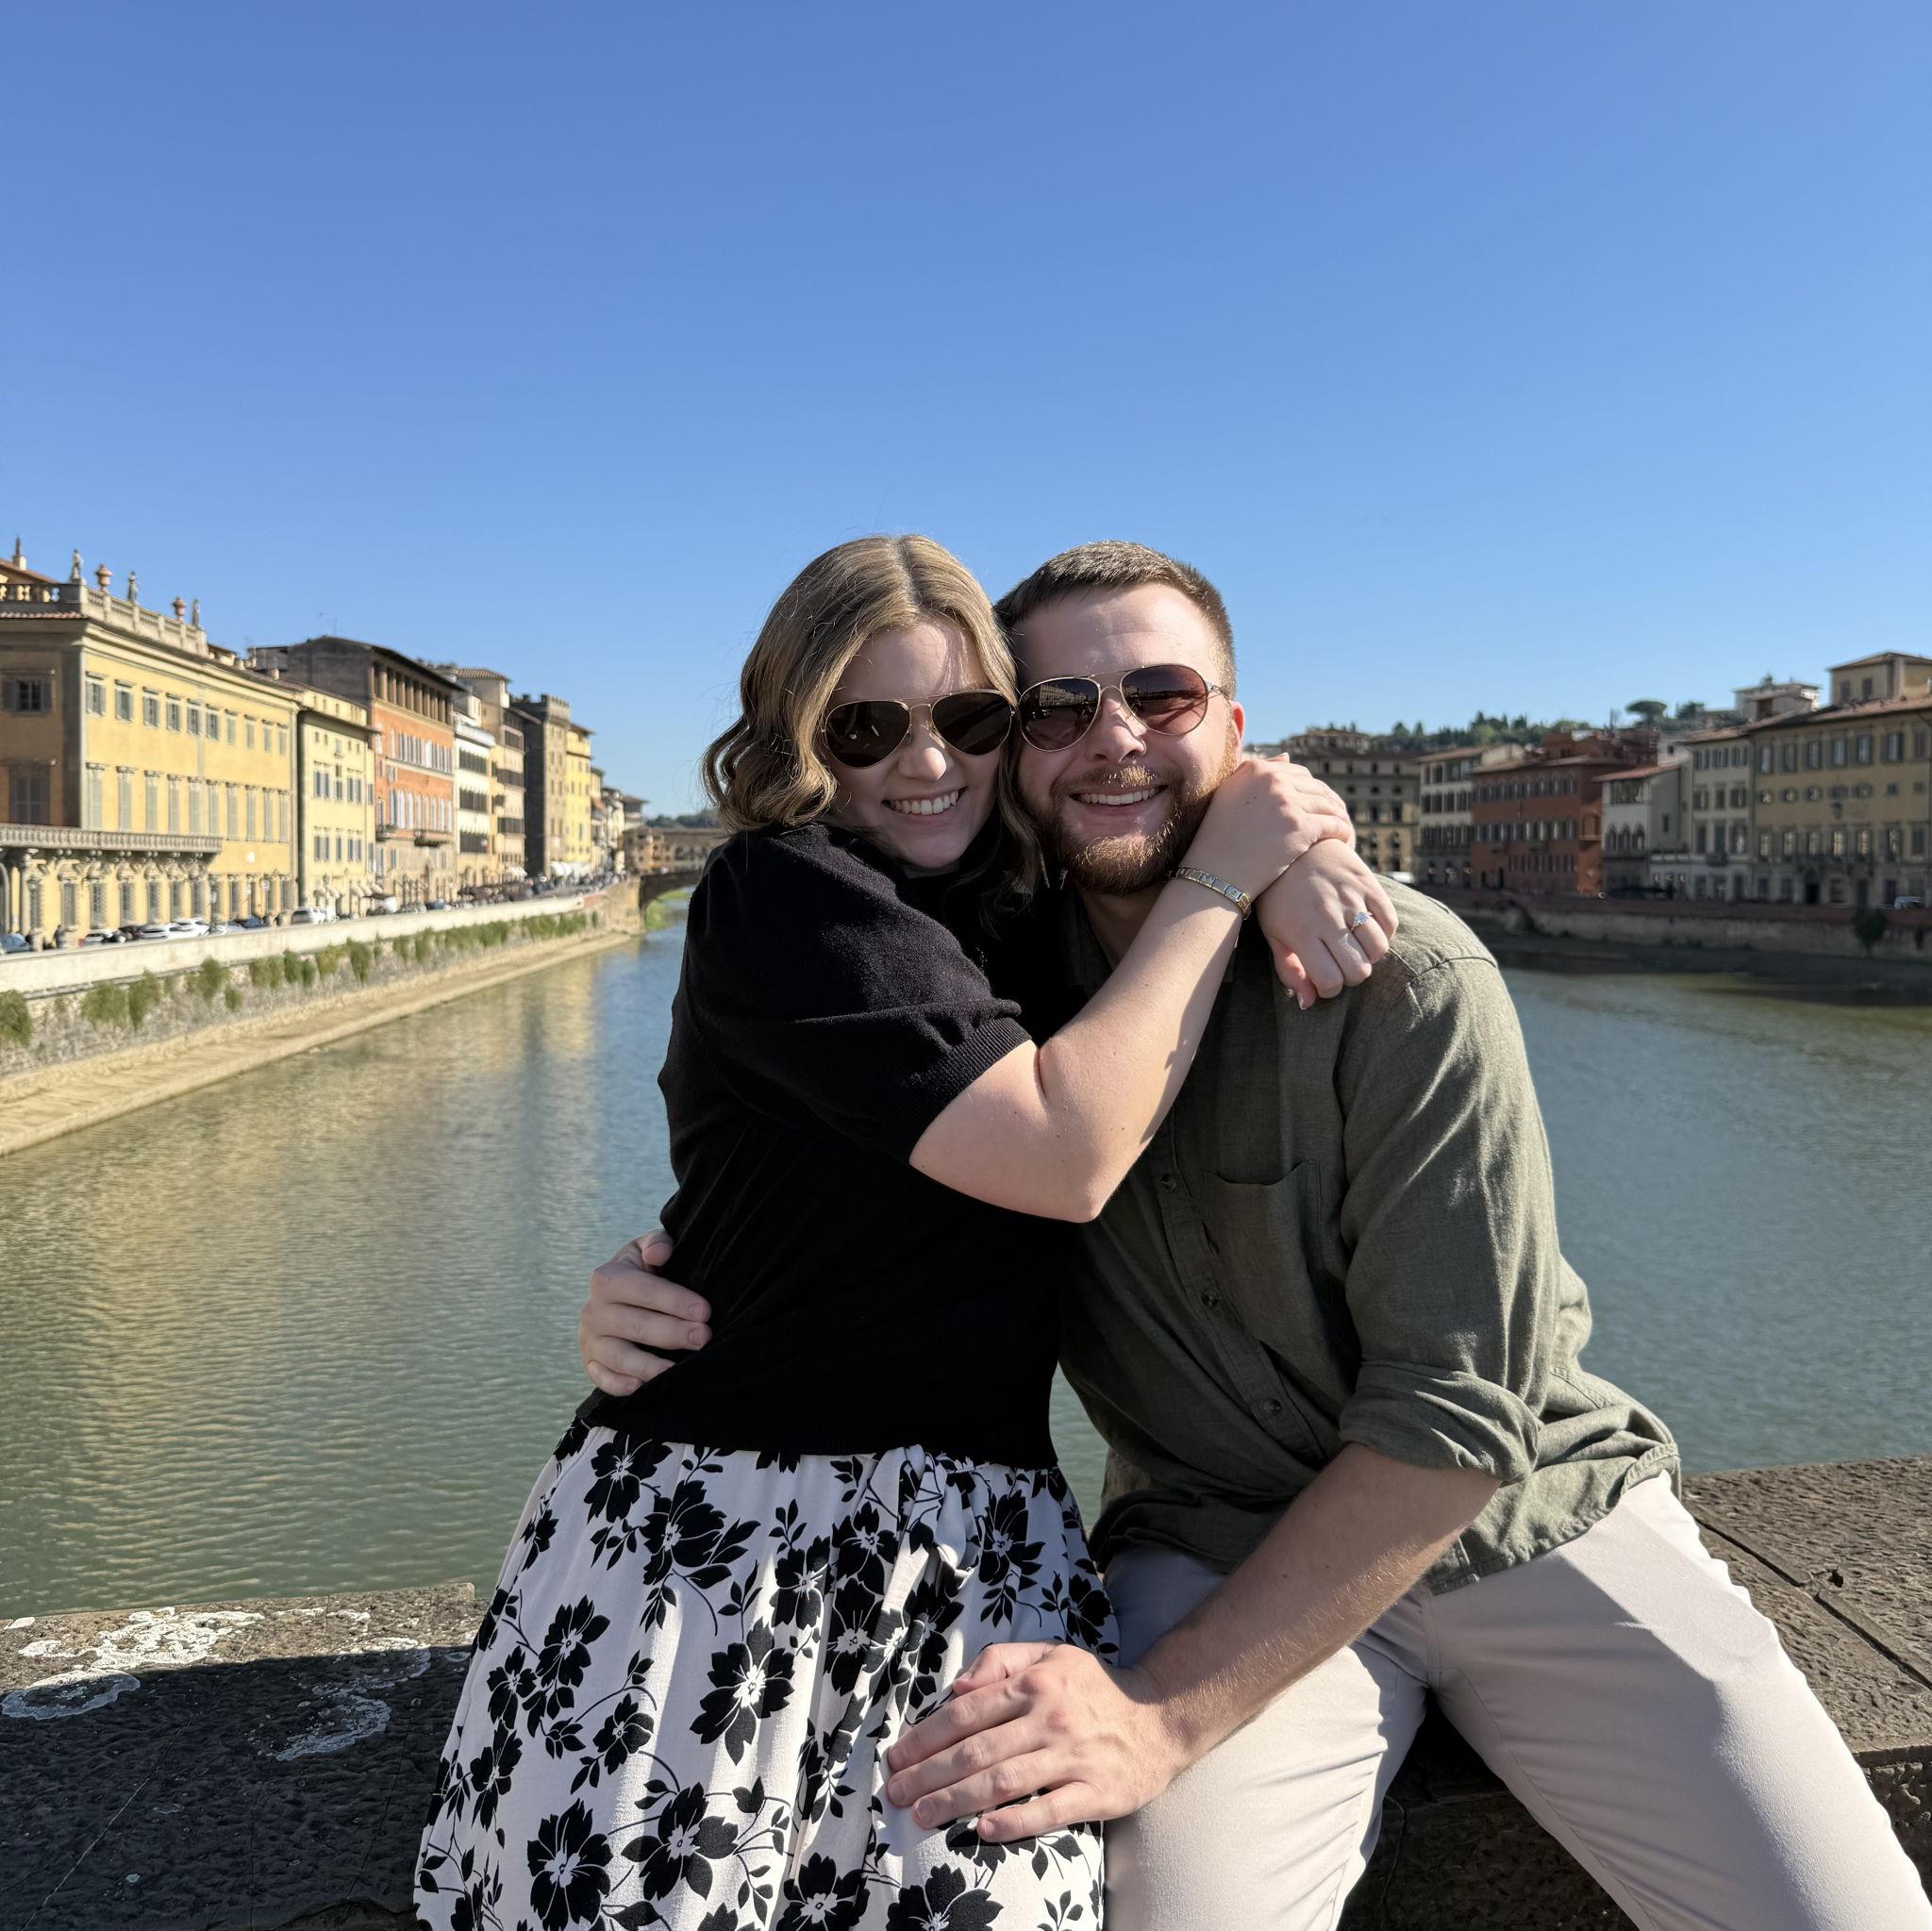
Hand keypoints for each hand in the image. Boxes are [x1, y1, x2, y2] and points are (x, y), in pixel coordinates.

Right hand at [579, 1232, 709, 1396]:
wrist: (616, 1294)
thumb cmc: (642, 1270)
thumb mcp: (646, 1249)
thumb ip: (656, 1243)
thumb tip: (659, 1254)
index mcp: (606, 1278)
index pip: (642, 1290)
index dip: (674, 1301)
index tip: (704, 1311)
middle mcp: (593, 1310)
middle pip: (635, 1326)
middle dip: (672, 1333)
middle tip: (704, 1338)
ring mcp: (590, 1339)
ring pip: (619, 1357)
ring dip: (649, 1366)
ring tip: (678, 1371)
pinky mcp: (590, 1362)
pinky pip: (601, 1378)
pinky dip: (618, 1385)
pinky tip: (641, 1388)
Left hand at [882, 1642, 1184, 1841]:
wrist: (1161, 1717)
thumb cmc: (1094, 1687)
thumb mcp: (1051, 1655)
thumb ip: (1001, 1661)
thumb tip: (957, 1687)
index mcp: (1035, 1684)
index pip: (967, 1712)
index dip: (927, 1736)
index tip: (897, 1755)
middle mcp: (1050, 1719)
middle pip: (977, 1751)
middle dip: (929, 1774)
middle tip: (896, 1792)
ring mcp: (1073, 1758)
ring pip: (1003, 1782)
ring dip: (956, 1801)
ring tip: (922, 1814)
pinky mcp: (1097, 1793)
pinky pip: (1049, 1810)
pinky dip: (1014, 1822)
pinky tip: (982, 1831)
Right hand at [1183, 755, 1354, 902]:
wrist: (1214, 873)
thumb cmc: (1218, 840)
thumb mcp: (1229, 796)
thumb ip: (1254, 772)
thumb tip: (1288, 757)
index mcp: (1255, 769)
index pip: (1297, 772)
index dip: (1310, 790)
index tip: (1316, 806)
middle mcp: (1271, 780)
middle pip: (1315, 787)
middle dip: (1329, 803)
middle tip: (1337, 819)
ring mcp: (1286, 802)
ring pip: (1328, 805)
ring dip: (1339, 817)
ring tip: (1343, 831)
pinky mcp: (1299, 826)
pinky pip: (1333, 824)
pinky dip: (1343, 832)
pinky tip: (1346, 842)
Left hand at [1258, 844, 1398, 1008]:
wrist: (1294, 847)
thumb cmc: (1279, 897)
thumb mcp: (1274, 933)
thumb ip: (1289, 970)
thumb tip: (1307, 1004)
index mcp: (1302, 932)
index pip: (1330, 980)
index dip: (1330, 990)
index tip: (1325, 982)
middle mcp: (1328, 916)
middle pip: (1359, 969)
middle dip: (1352, 976)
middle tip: (1341, 966)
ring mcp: (1350, 899)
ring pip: (1379, 948)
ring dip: (1369, 956)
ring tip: (1355, 948)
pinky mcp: (1368, 883)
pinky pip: (1390, 922)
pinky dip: (1383, 933)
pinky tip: (1367, 931)